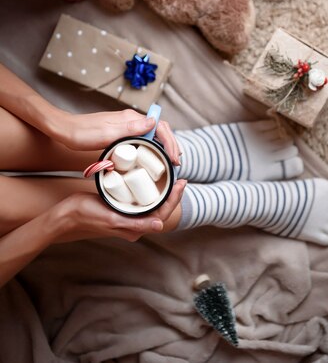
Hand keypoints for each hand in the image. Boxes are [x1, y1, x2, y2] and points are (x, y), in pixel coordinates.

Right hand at [54, 179, 186, 242]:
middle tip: (179, 177)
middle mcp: (134, 224)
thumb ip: (134, 224)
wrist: (68, 214)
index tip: (181, 182)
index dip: (174, 199)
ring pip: (152, 203)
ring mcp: (128, 216)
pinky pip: (141, 199)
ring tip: (170, 177)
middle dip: (172, 194)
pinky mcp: (122, 207)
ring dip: (163, 191)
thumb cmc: (88, 215)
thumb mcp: (112, 218)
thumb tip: (160, 225)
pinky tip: (152, 179)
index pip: (162, 214)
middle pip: (160, 208)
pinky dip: (150, 189)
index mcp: (135, 229)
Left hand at [55, 109, 180, 164]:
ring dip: (164, 147)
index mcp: (131, 119)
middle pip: (160, 130)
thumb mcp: (106, 134)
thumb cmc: (82, 133)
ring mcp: (126, 126)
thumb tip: (154, 123)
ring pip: (153, 136)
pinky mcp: (121, 133)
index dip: (170, 142)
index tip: (174, 158)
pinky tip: (152, 159)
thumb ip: (130, 128)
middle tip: (176, 163)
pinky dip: (152, 149)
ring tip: (170, 162)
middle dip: (171, 145)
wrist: (64, 130)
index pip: (160, 127)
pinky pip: (143, 140)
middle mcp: (132, 120)